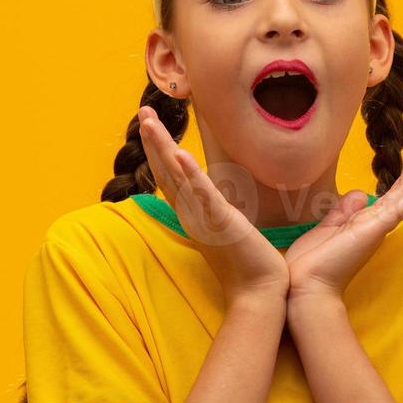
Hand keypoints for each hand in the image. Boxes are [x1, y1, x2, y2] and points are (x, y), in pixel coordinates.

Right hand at [136, 105, 288, 304]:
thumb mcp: (229, 228)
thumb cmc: (248, 262)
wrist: (259, 292)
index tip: (150, 124)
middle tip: (144, 111)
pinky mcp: (219, 222)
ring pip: (176, 176)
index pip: (170, 176)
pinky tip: (180, 153)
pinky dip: (190, 174)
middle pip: (165, 170)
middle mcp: (191, 213)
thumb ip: (220, 208)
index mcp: (193, 213)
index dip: (158, 150)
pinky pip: (202, 194)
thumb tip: (221, 192)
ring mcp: (202, 217)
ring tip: (149, 121)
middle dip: (153, 140)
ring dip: (162, 147)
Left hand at [283, 132, 402, 301]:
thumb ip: (344, 210)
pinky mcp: (375, 230)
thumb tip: (358, 194)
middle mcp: (378, 221)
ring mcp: (378, 226)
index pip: (392, 190)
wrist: (305, 286)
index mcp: (367, 220)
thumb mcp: (328, 227)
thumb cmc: (313, 261)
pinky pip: (400, 210)